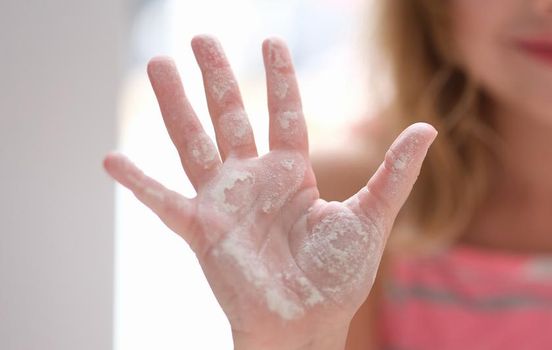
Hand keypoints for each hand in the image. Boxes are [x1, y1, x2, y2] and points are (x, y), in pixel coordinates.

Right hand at [103, 36, 435, 347]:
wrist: (308, 321)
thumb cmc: (338, 277)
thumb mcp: (372, 215)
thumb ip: (395, 171)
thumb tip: (428, 126)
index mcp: (292, 175)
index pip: (284, 115)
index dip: (279, 79)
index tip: (272, 41)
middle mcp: (254, 181)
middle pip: (230, 117)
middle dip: (216, 77)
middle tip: (200, 36)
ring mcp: (224, 202)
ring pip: (193, 141)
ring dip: (175, 104)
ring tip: (157, 64)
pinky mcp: (202, 229)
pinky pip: (163, 201)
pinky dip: (137, 183)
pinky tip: (111, 158)